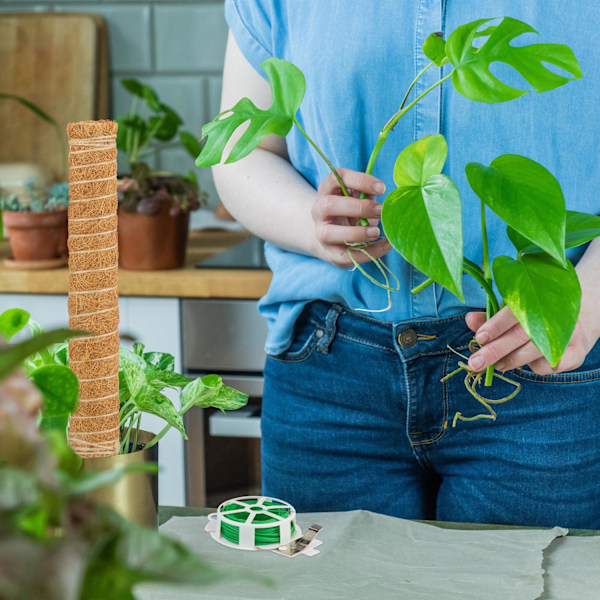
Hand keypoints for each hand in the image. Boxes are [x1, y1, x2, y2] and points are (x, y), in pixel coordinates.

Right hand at [311, 169, 391, 267]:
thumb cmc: (350, 211)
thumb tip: (386, 194)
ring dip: (358, 232)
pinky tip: (385, 245)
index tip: (382, 188)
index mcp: (327, 190)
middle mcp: (319, 210)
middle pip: (330, 205)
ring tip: (376, 231)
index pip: (337, 178)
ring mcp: (321, 233)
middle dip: (360, 208)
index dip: (360, 181)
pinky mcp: (330, 253)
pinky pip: (347, 255)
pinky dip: (370, 251)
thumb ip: (367, 192)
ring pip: (331, 233)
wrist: (332, 237)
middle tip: (381, 211)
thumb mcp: (357, 197)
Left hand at [465, 307, 598, 374]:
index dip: (496, 325)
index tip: (479, 337)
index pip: (514, 312)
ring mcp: (568, 334)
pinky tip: (530, 360)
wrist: (577, 320)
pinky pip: (549, 365)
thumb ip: (491, 317)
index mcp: (537, 299)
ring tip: (497, 365)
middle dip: (495, 350)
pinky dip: (535, 366)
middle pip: (521, 335)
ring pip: (533, 352)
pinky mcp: (576, 353)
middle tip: (475, 363)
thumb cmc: (535, 316)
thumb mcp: (514, 311)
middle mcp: (554, 315)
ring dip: (510, 360)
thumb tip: (470, 320)